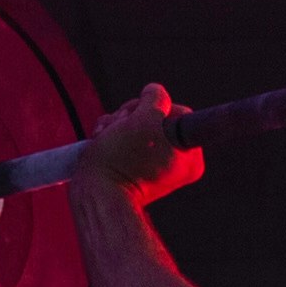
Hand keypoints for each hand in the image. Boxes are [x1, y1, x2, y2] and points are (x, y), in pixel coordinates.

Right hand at [80, 85, 200, 205]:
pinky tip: (102, 141)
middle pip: (154, 118)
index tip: (143, 117)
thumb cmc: (122, 160)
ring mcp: (153, 165)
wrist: (95, 194)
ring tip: (107, 136)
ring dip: (117, 125)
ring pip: (136, 126)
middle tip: (120, 127)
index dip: (155, 108)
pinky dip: (111, 136)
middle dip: (131, 116)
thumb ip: (156, 98)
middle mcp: (175, 163)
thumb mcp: (146, 118)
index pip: (178, 113)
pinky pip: (125, 139)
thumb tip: (154, 92)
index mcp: (190, 158)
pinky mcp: (132, 166)